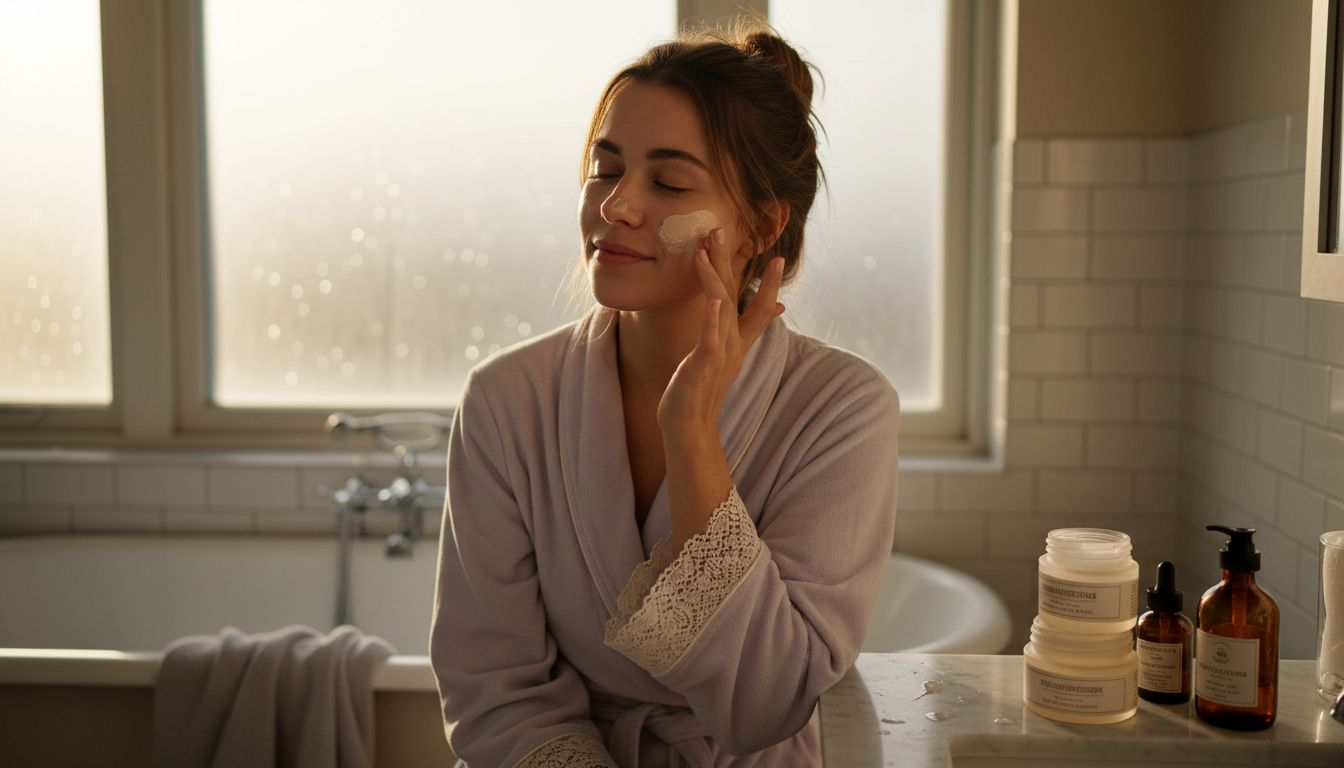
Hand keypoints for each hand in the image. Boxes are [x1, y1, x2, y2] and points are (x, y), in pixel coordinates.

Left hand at [656, 227, 785, 438]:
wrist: (690, 426)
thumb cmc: (701, 390)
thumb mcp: (724, 358)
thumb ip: (743, 335)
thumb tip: (771, 314)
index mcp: (738, 341)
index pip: (760, 306)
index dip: (768, 282)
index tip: (776, 256)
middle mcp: (733, 343)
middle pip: (736, 295)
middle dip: (729, 261)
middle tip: (721, 229)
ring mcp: (720, 353)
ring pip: (721, 307)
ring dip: (715, 277)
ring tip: (707, 250)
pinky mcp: (704, 364)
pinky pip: (711, 338)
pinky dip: (713, 318)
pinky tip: (713, 300)